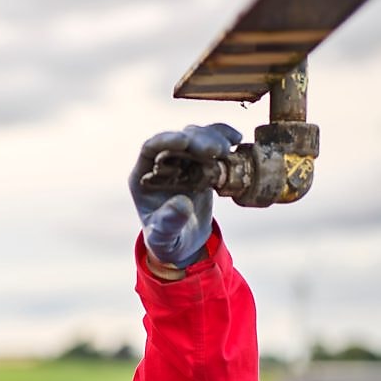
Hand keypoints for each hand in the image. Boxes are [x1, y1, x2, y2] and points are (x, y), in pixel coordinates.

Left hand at [128, 123, 240, 266]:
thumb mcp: (165, 237)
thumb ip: (170, 222)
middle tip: (216, 150)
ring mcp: (182, 162)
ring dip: (212, 137)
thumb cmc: (168, 241)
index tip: (185, 140)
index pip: (150, 149)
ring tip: (227, 150)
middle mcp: (161, 165)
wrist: (185, 243)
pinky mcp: (201, 164)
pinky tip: (237, 139)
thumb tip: (182, 203)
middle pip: (177, 139)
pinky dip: (224, 138)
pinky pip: (211, 144)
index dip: (166, 140)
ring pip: (195, 136)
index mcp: (143, 178)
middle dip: (197, 139)